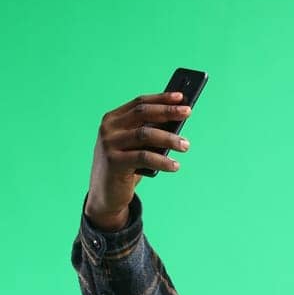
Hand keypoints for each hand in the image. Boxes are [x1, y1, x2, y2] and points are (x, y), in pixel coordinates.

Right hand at [84, 90, 192, 229]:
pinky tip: (175, 166)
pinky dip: (162, 161)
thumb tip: (176, 124)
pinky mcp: (114, 162)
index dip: (161, 98)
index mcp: (113, 119)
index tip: (180, 97)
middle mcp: (108, 128)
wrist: (105, 196)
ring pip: (145, 134)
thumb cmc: (124, 169)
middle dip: (167, 111)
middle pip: (143, 114)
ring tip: (186, 145)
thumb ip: (148, 134)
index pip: (140, 103)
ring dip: (169, 138)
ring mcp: (109, 145)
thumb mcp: (134, 148)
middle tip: (188, 112)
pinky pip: (143, 157)